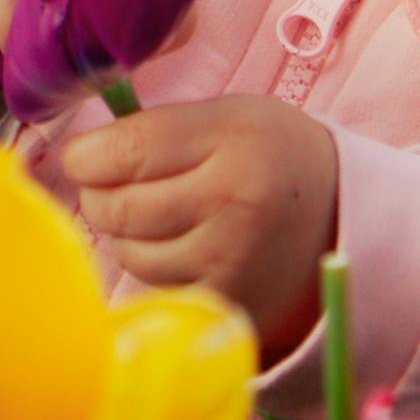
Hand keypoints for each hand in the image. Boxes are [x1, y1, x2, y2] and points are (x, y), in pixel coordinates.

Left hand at [63, 96, 338, 363]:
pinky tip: (177, 247)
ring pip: (130, 252)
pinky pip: (156, 287)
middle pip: (120, 207)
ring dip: (125, 234)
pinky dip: (153, 268)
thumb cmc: (267, 152)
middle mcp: (232, 202)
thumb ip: (160, 129)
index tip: (80, 155)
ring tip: (153, 214)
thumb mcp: (227, 116)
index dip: (87, 155)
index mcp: (231, 139)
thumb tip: (82, 155)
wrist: (338, 215)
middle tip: (108, 184)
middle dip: (98, 194)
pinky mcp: (228, 304)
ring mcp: (230, 261)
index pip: (130, 150)